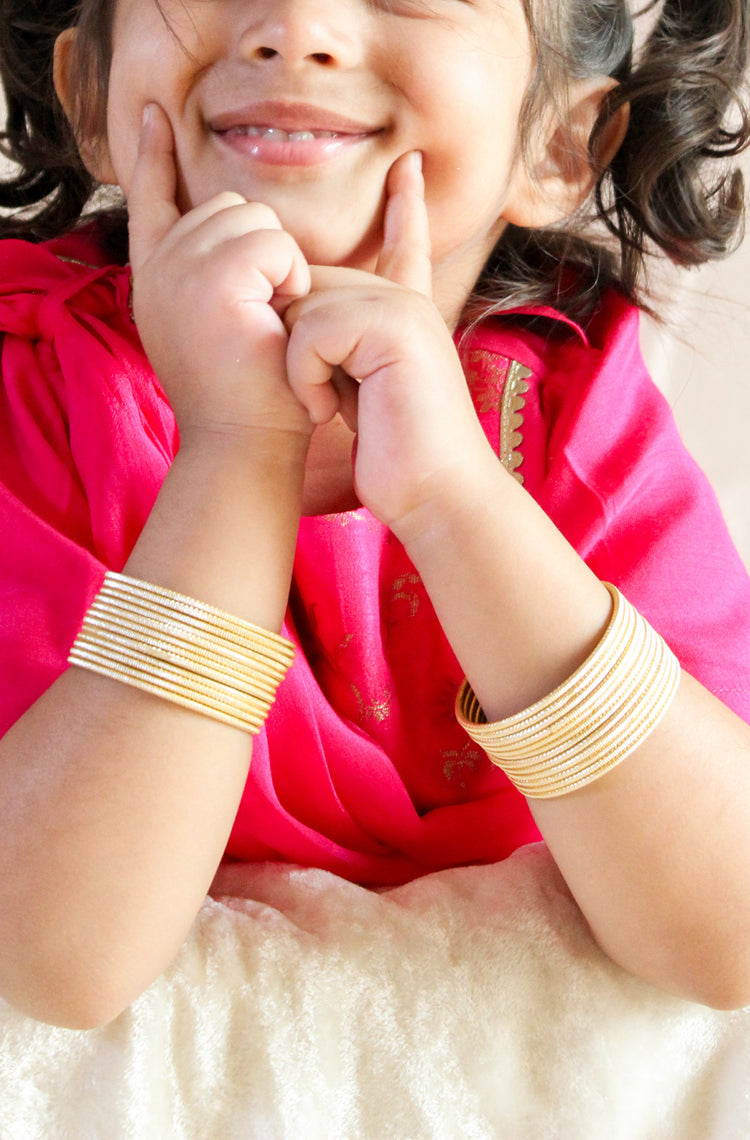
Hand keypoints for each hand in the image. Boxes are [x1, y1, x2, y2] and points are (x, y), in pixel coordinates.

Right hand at [128, 104, 312, 442]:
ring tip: (271, 321)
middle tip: (265, 316)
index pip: (152, 199)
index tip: (153, 117)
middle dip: (265, 250)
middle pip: (229, 206)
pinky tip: (279, 319)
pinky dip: (291, 278)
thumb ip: (216, 274)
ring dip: (281, 267)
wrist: (246, 446)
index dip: (153, 157)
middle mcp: (157, 268)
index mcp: (158, 278)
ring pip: (253, 219)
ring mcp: (177, 270)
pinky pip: (272, 243)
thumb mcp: (222, 327)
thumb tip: (245, 229)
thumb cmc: (252, 398)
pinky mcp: (210, 279)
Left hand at [282, 152, 492, 533]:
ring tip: (327, 408)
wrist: (436, 492)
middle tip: (322, 398)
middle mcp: (407, 300)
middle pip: (311, 284)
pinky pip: (311, 329)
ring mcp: (404, 307)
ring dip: (298, 367)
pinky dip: (305, 376)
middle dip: (297, 344)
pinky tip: (329, 409)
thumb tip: (296, 317)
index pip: (404, 249)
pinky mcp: (396, 324)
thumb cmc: (397, 459)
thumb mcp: (361, 393)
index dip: (406, 209)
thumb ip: (341, 347)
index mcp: (406, 314)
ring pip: (305, 305)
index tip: (409, 168)